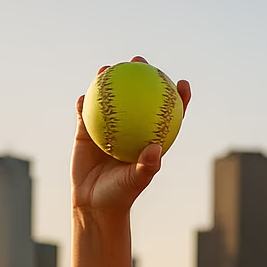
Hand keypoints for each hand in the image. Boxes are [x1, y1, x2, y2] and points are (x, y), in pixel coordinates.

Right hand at [71, 56, 191, 215]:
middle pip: (138, 96)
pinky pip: (85, 113)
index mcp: (149, 137)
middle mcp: (131, 128)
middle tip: (139, 62)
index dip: (177, 97)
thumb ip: (148, 165)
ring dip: (108, 79)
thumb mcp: (137, 181)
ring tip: (107, 68)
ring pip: (110, 98)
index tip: (182, 83)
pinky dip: (84, 103)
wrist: (94, 204)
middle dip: (141, 75)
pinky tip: (84, 95)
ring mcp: (108, 128)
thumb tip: (156, 147)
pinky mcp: (87, 132)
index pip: (168, 114)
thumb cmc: (121, 194)